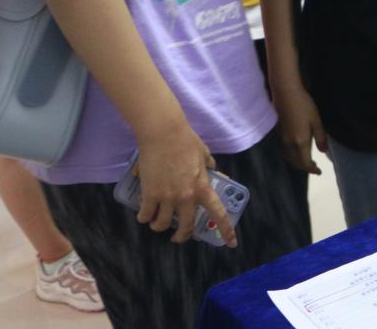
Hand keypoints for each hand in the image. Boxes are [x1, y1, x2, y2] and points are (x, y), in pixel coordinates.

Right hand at [134, 125, 236, 246]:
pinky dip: (144, 218)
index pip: (218, 212)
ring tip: (157, 222)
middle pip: (185, 227)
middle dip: (182, 236)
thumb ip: (209, 166)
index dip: (226, 230)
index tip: (231, 243)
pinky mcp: (149, 194)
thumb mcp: (204, 155)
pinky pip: (146, 216)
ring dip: (159, 226)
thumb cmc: (186, 141)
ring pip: (161, 224)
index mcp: (203, 187)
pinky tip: (144, 215)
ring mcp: (167, 197)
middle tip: (178, 236)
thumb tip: (213, 169)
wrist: (163, 134)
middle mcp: (186, 196)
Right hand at [270, 74, 327, 174]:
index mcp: (300, 142)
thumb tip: (324, 152)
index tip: (319, 172)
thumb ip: (321, 138)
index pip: (305, 163)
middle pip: (296, 162)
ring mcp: (282, 139)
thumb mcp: (316, 121)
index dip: (312, 169)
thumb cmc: (304, 106)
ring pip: (289, 157)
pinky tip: (297, 151)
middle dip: (305, 167)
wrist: (286, 94)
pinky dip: (292, 156)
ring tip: (307, 161)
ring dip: (298, 163)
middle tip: (315, 167)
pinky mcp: (278, 133)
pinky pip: (285, 151)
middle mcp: (289, 144)